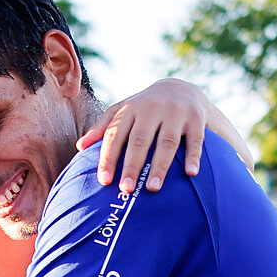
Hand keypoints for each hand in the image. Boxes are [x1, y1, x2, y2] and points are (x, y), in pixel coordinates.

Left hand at [78, 78, 253, 192]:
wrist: (182, 87)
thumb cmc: (145, 107)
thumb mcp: (123, 111)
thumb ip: (103, 127)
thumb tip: (80, 147)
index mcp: (130, 110)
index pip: (116, 135)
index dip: (108, 158)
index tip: (104, 181)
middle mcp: (151, 109)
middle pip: (140, 141)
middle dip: (132, 166)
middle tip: (127, 189)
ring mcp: (175, 112)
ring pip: (167, 142)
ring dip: (160, 166)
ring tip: (153, 188)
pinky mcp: (195, 118)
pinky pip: (195, 139)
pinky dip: (194, 156)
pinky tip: (191, 173)